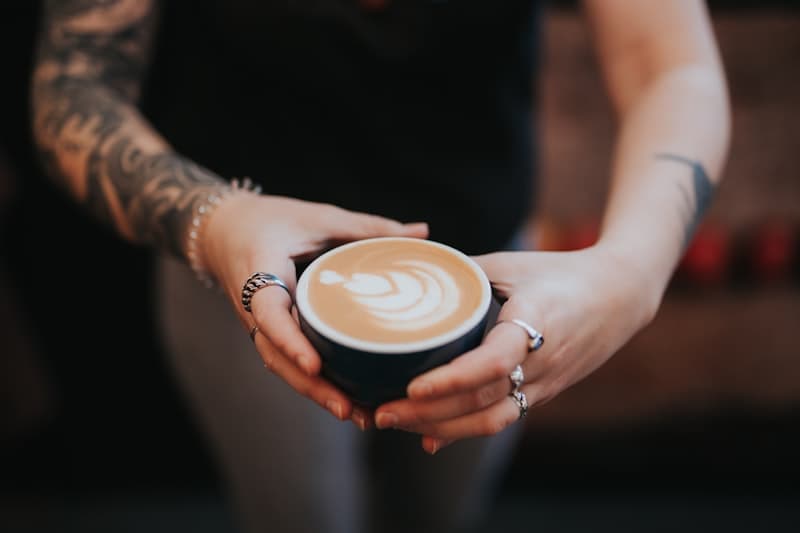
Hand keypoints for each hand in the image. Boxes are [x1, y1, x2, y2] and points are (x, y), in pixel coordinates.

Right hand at [203, 192, 427, 423]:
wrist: (225, 230)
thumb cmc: (273, 219)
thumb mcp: (319, 216)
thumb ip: (367, 227)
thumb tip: (422, 233)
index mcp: (260, 269)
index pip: (268, 312)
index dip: (290, 341)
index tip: (315, 364)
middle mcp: (254, 305)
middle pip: (275, 355)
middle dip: (310, 385)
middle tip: (348, 408)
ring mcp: (259, 324)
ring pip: (281, 366)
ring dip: (314, 392)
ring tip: (356, 414)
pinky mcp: (270, 333)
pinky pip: (287, 362)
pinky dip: (313, 383)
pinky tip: (346, 402)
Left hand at [373, 245, 659, 452]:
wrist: (619, 296)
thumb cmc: (560, 271)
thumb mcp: (510, 264)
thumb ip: (462, 275)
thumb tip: (407, 277)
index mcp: (536, 323)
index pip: (494, 362)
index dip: (452, 380)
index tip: (412, 387)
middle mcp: (542, 363)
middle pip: (483, 403)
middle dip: (428, 414)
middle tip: (381, 412)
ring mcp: (545, 385)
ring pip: (490, 421)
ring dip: (440, 427)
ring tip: (394, 422)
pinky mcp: (543, 394)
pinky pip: (501, 420)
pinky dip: (462, 431)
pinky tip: (428, 438)